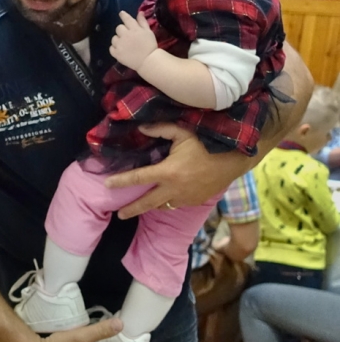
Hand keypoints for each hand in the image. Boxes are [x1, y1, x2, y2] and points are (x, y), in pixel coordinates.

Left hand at [105, 123, 244, 217]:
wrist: (234, 160)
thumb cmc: (207, 143)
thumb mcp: (183, 132)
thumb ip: (160, 129)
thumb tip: (140, 128)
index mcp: (168, 171)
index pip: (139, 178)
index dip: (121, 181)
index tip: (107, 185)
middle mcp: (174, 189)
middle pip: (147, 203)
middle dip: (131, 209)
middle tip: (119, 214)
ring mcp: (185, 198)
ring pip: (163, 206)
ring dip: (152, 206)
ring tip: (143, 205)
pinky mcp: (195, 202)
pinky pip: (177, 205)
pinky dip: (169, 202)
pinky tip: (166, 199)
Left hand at [109, 9, 157, 70]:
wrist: (148, 61)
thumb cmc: (150, 45)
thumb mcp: (148, 32)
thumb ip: (142, 22)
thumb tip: (139, 12)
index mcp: (134, 29)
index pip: (126, 19)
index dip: (123, 15)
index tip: (121, 13)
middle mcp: (125, 35)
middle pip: (118, 28)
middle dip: (122, 30)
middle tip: (127, 36)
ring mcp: (120, 45)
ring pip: (114, 38)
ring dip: (118, 40)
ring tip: (124, 44)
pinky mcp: (116, 53)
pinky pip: (111, 48)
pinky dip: (114, 48)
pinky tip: (121, 50)